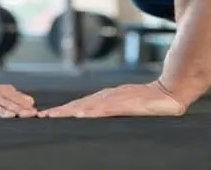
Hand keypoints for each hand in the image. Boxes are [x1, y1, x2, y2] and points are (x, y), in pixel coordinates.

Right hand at [0, 84, 37, 118]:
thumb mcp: (1, 94)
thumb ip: (16, 98)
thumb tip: (31, 102)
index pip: (14, 99)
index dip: (24, 106)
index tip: (34, 113)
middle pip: (4, 103)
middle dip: (16, 109)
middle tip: (27, 115)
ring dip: (0, 111)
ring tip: (10, 116)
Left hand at [37, 81, 186, 118]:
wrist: (171, 91)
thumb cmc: (150, 101)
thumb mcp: (126, 107)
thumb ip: (112, 112)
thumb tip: (95, 119)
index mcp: (105, 99)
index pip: (79, 106)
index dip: (62, 111)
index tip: (44, 117)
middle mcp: (107, 97)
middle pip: (78, 104)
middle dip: (59, 112)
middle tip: (40, 117)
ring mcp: (116, 99)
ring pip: (88, 106)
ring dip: (69, 112)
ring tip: (53, 117)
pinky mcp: (126, 103)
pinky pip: (106, 108)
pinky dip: (92, 112)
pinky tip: (81, 115)